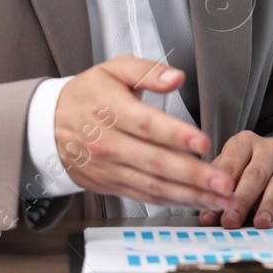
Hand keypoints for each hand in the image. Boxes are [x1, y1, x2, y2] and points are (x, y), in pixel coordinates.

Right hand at [55, 55, 233, 210]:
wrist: (48, 125)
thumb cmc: (88, 94)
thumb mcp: (113, 69)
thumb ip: (146, 71)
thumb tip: (176, 77)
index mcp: (111, 110)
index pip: (147, 125)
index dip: (176, 135)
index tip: (203, 142)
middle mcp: (109, 143)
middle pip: (155, 162)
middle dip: (193, 175)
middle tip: (224, 183)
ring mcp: (110, 168)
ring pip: (154, 186)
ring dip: (190, 195)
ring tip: (221, 200)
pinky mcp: (112, 185)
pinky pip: (145, 197)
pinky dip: (173, 202)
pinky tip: (198, 202)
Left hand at [197, 131, 272, 228]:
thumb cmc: (244, 176)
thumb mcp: (228, 177)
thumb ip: (216, 194)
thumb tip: (206, 218)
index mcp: (244, 142)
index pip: (231, 165)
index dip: (222, 189)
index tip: (214, 209)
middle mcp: (269, 148)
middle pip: (256, 174)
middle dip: (242, 200)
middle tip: (232, 221)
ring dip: (269, 205)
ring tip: (260, 223)